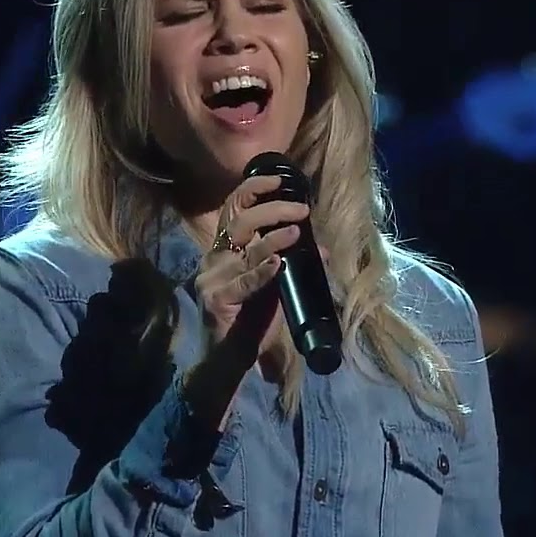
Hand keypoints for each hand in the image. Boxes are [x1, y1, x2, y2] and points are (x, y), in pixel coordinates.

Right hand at [194, 174, 308, 358]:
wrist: (230, 357)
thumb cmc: (252, 316)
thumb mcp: (273, 283)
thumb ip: (290, 262)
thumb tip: (321, 250)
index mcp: (226, 247)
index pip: (234, 207)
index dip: (253, 188)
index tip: (279, 179)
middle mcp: (216, 257)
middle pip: (240, 221)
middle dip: (272, 210)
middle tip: (301, 210)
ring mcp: (213, 278)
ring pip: (244, 250)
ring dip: (273, 239)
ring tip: (296, 232)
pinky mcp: (217, 300)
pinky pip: (242, 282)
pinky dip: (262, 272)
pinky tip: (278, 264)